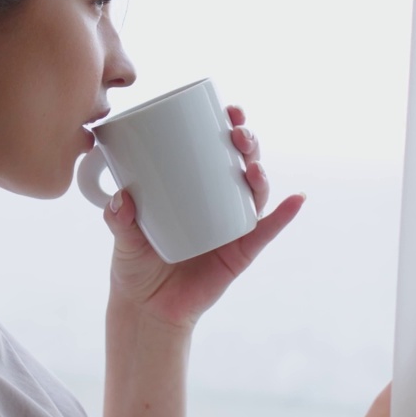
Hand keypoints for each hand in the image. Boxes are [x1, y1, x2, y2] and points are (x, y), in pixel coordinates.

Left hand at [102, 105, 305, 329]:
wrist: (145, 307)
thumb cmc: (134, 263)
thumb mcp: (121, 236)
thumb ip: (118, 218)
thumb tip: (122, 198)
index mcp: (192, 186)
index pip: (213, 148)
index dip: (225, 125)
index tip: (226, 109)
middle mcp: (217, 201)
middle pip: (241, 163)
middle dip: (245, 141)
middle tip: (236, 133)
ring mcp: (231, 225)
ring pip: (255, 192)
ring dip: (260, 173)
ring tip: (252, 166)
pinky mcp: (240, 253)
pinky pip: (266, 231)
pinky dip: (284, 216)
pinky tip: (297, 199)